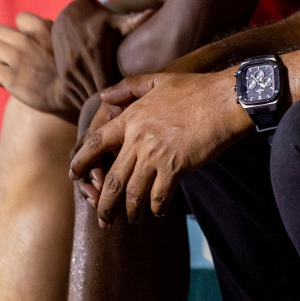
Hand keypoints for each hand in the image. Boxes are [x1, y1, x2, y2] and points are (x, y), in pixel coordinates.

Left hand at [0, 13, 87, 122]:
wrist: (75, 98)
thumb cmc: (71, 71)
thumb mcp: (66, 43)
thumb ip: (49, 34)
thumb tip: (33, 31)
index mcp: (43, 28)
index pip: (20, 19)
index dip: (23, 32)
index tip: (29, 44)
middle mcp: (28, 40)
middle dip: (3, 43)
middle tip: (11, 56)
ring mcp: (18, 58)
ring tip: (9, 69)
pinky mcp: (11, 78)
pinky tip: (8, 82)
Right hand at [51, 0, 153, 108]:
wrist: (70, 15)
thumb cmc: (101, 19)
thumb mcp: (116, 20)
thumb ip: (134, 21)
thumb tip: (152, 12)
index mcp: (95, 51)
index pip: (109, 84)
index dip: (122, 96)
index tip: (136, 103)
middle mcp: (79, 63)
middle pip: (97, 95)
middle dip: (112, 107)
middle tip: (130, 116)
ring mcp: (69, 72)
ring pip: (86, 100)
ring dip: (99, 109)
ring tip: (118, 116)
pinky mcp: (64, 78)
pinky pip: (77, 99)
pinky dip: (89, 106)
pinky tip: (104, 111)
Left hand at [69, 70, 250, 224]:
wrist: (225, 100)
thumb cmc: (197, 89)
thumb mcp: (160, 80)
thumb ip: (129, 87)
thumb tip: (104, 97)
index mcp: (132, 117)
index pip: (96, 143)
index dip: (81, 162)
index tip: (74, 176)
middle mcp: (138, 139)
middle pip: (111, 178)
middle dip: (104, 204)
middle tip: (103, 219)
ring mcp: (155, 155)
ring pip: (132, 193)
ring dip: (130, 211)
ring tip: (132, 220)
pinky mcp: (175, 167)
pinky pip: (158, 197)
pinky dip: (156, 208)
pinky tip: (157, 212)